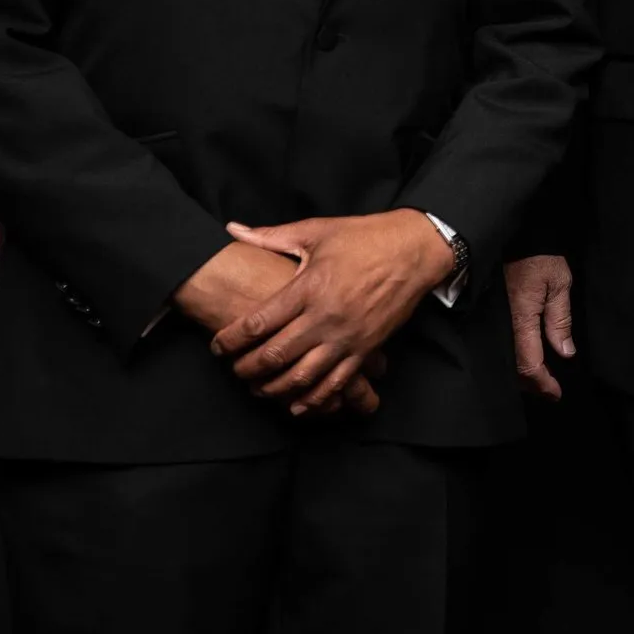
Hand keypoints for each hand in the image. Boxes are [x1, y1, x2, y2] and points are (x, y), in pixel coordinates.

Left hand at [208, 210, 455, 415]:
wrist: (416, 249)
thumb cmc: (366, 237)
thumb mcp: (317, 230)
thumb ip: (271, 236)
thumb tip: (233, 229)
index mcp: (309, 287)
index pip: (258, 323)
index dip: (230, 339)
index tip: (217, 346)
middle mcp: (325, 316)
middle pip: (274, 356)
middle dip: (246, 369)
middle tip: (233, 370)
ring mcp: (347, 336)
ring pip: (302, 377)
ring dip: (275, 389)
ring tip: (259, 389)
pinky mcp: (366, 348)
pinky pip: (336, 383)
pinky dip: (314, 400)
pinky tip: (297, 405)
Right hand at [506, 255, 576, 399]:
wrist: (516, 236)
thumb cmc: (540, 256)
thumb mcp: (559, 284)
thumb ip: (560, 320)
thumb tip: (565, 352)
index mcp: (521, 318)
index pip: (529, 363)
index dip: (542, 383)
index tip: (555, 393)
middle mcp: (504, 323)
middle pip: (514, 367)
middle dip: (532, 384)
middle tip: (550, 390)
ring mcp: (495, 320)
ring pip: (506, 358)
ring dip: (523, 373)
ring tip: (541, 379)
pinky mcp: (492, 315)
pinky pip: (501, 344)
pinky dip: (514, 357)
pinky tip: (526, 359)